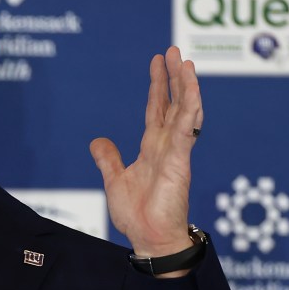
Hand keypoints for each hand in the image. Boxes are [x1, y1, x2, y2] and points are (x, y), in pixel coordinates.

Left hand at [90, 46, 201, 262]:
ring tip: (185, 61)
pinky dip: (190, 109)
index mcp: (152, 148)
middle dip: (173, 77)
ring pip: (184, 112)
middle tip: (173, 50)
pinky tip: (191, 89)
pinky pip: (186, 131)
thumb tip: (97, 141)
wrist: (149, 238)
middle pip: (173, 103)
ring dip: (185, 86)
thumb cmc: (137, 215)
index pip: (157, 109)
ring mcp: (176, 152)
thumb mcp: (115, 180)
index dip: (158, 86)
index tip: (158, 62)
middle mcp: (167, 146)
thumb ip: (108, 159)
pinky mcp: (179, 162)